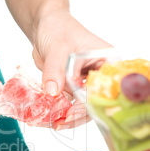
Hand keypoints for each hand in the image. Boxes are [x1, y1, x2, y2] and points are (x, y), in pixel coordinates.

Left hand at [32, 10, 112, 129]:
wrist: (44, 27)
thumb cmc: (58, 30)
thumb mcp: (58, 48)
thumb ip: (55, 70)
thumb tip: (53, 93)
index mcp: (108, 62)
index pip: (103, 89)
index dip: (88, 105)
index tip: (70, 115)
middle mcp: (100, 74)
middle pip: (93, 103)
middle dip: (76, 116)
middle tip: (58, 124)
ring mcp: (85, 82)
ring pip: (80, 106)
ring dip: (65, 116)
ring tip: (51, 123)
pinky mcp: (72, 86)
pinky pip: (67, 103)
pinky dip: (57, 110)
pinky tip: (47, 117)